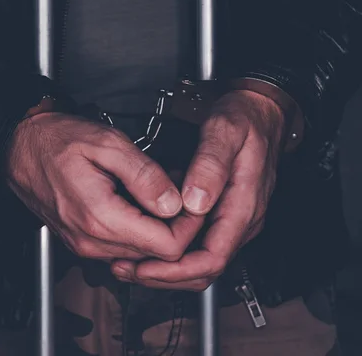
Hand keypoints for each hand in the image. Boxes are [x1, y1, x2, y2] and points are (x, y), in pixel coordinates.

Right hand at [7, 112, 194, 260]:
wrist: (19, 147)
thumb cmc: (55, 140)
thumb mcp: (107, 144)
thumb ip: (144, 175)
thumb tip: (173, 203)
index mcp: (101, 217)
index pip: (167, 247)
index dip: (188, 225)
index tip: (191, 202)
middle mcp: (91, 240)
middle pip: (156, 254)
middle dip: (174, 225)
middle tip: (176, 191)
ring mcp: (84, 245)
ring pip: (140, 253)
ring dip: (155, 227)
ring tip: (155, 192)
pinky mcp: (81, 242)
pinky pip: (121, 246)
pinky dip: (136, 228)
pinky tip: (134, 201)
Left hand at [111, 90, 284, 288]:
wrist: (259, 111)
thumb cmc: (245, 119)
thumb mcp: (226, 131)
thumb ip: (211, 165)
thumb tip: (195, 202)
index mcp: (243, 206)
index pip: (212, 258)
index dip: (177, 270)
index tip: (146, 267)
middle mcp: (239, 220)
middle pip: (204, 270)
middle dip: (165, 276)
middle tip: (128, 270)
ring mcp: (231, 219)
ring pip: (198, 261)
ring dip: (164, 267)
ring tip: (129, 262)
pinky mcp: (221, 214)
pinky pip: (197, 245)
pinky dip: (170, 250)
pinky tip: (145, 241)